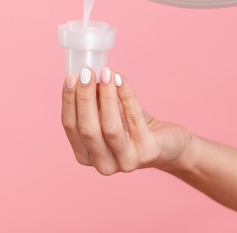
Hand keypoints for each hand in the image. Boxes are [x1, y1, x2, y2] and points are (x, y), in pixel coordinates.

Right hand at [61, 67, 191, 174]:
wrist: (167, 145)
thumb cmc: (130, 127)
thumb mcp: (106, 116)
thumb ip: (93, 103)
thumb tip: (83, 75)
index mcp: (85, 156)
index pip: (70, 127)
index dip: (69, 101)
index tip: (70, 78)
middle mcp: (103, 164)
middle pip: (88, 129)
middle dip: (85, 97)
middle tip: (87, 72)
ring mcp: (126, 161)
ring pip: (110, 127)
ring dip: (106, 95)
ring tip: (106, 72)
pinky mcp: (148, 152)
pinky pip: (134, 118)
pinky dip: (126, 95)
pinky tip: (121, 79)